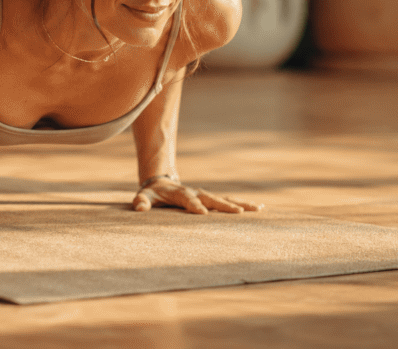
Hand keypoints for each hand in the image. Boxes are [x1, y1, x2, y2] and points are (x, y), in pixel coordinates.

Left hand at [132, 176, 262, 214]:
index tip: (202, 213)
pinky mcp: (211, 199)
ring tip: (257, 208)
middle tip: (238, 213)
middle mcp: (196, 192)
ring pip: (224, 199)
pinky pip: (228, 201)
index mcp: (180, 193)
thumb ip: (142, 201)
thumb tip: (139, 208)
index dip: (194, 205)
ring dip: (240, 204)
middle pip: (211, 198)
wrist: (162, 183)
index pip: (188, 199)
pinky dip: (242, 205)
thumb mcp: (144, 196)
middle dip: (224, 205)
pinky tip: (259, 209)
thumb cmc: (153, 194)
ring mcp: (205, 195)